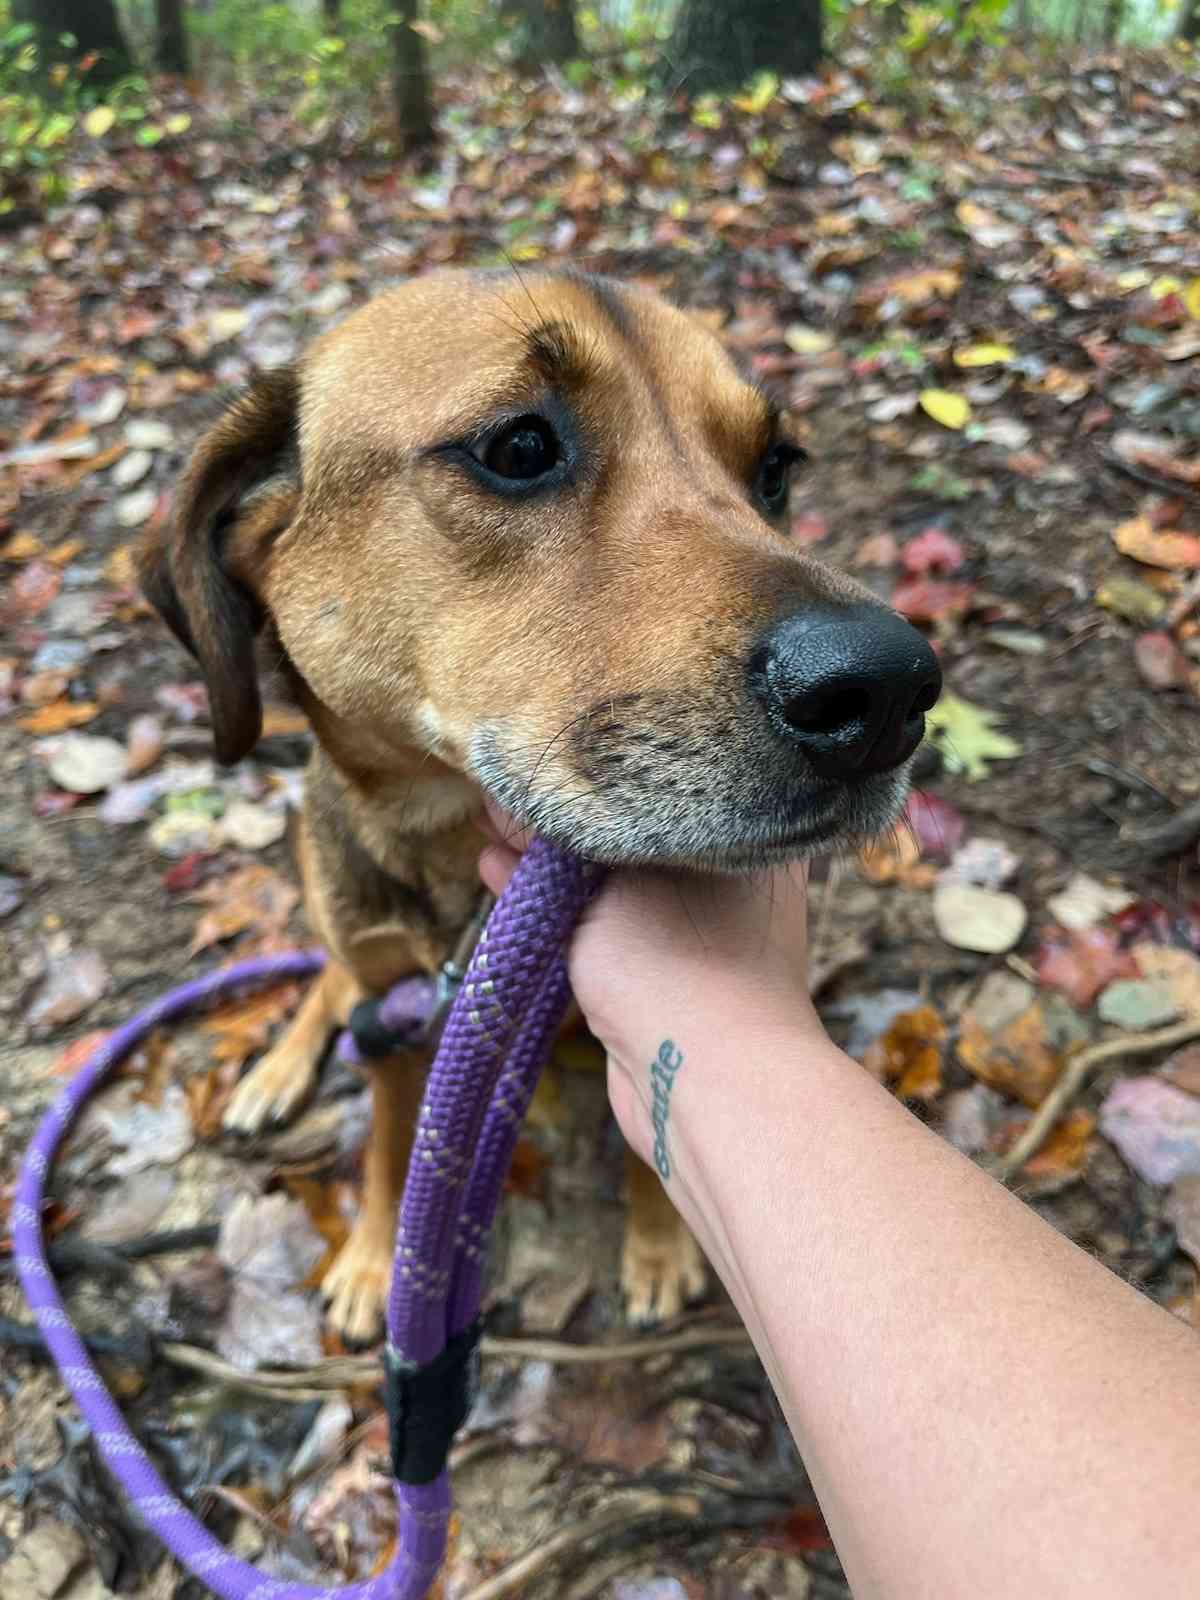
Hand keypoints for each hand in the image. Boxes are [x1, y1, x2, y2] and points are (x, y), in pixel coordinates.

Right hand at [478, 805, 814, 1176]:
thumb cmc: (679, 964)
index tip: (541, 755)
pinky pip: (602, 927)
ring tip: (490, 829)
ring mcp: (697, 931)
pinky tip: (500, 872)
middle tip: (502, 791)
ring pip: (612, 884)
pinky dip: (556, 906)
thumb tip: (500, 796)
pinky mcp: (663, 975)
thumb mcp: (604, 886)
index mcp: (745, 835)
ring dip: (548, 864)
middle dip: (564, 818)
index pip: (668, 782)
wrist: (714, 1087)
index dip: (601, 769)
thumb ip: (552, 841)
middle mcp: (731, 877)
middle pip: (633, 833)